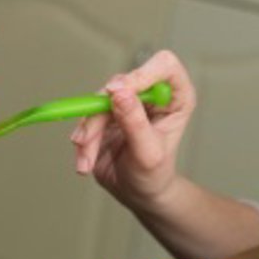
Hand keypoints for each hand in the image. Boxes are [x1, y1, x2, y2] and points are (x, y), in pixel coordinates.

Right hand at [70, 50, 195, 207]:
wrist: (138, 193)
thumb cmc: (154, 175)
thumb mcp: (148, 153)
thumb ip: (135, 122)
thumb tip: (119, 92)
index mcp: (175, 97)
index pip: (163, 65)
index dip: (141, 74)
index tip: (118, 93)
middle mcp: (151, 93)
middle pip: (122, 82)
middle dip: (101, 112)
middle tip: (88, 139)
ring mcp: (128, 101)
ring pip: (99, 100)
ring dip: (88, 131)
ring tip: (87, 161)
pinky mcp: (107, 112)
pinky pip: (87, 115)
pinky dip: (82, 138)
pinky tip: (84, 161)